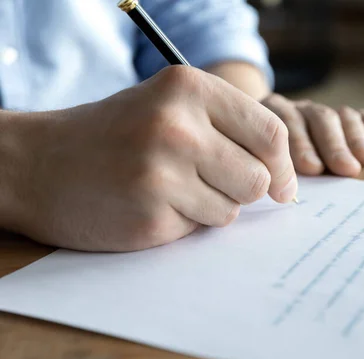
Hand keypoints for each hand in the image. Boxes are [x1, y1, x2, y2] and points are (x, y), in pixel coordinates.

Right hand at [5, 66, 296, 251]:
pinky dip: (184, 222)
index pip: (270, 133)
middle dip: (244, 190)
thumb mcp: (170, 107)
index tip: (284, 187)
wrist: (38, 165)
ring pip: (233, 209)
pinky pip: (200, 228)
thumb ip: (228, 129)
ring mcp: (162, 172)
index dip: (284, 167)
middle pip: (259, 178)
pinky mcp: (150, 214)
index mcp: (188, 88)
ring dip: (212, 206)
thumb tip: (286, 176)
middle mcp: (178, 125)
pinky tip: (151, 205)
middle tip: (212, 184)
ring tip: (170, 189)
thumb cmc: (115, 136)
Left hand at [262, 94, 363, 176]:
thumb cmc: (268, 165)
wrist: (268, 145)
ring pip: (342, 116)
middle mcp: (300, 110)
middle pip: (319, 119)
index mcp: (272, 114)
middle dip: (335, 145)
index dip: (301, 144)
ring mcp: (325, 112)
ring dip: (356, 139)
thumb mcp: (266, 163)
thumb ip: (273, 171)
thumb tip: (286, 190)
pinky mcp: (347, 118)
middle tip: (347, 168)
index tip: (313, 168)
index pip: (287, 121)